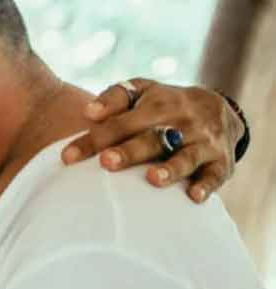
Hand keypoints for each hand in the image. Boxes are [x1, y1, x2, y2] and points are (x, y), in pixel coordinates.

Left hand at [61, 79, 242, 202]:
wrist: (219, 108)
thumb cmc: (164, 104)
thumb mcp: (142, 91)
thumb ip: (114, 97)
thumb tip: (88, 112)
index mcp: (157, 106)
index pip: (120, 124)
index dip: (94, 140)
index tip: (67, 157)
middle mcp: (181, 123)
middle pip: (152, 139)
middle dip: (130, 151)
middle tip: (107, 162)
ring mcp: (203, 143)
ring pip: (186, 157)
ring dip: (170, 169)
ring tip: (152, 179)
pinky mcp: (221, 162)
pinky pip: (215, 175)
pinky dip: (206, 185)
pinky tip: (193, 196)